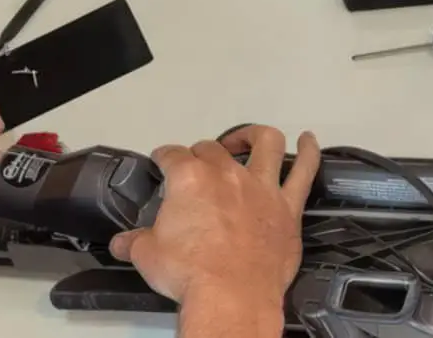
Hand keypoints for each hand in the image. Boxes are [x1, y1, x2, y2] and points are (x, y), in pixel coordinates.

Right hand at [110, 125, 320, 309]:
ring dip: (254, 136)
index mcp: (190, 179)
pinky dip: (310, 152)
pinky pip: (305, 171)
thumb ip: (135, 242)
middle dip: (201, 152)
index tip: (163, 162)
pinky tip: (310, 141)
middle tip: (197, 165)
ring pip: (266, 143)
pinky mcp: (288, 207)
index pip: (172, 155)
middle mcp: (227, 174)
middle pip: (213, 148)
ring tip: (246, 139)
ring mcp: (262, 187)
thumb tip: (122, 242)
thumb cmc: (190, 274)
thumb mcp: (148, 257)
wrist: (232, 296)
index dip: (165, 157)